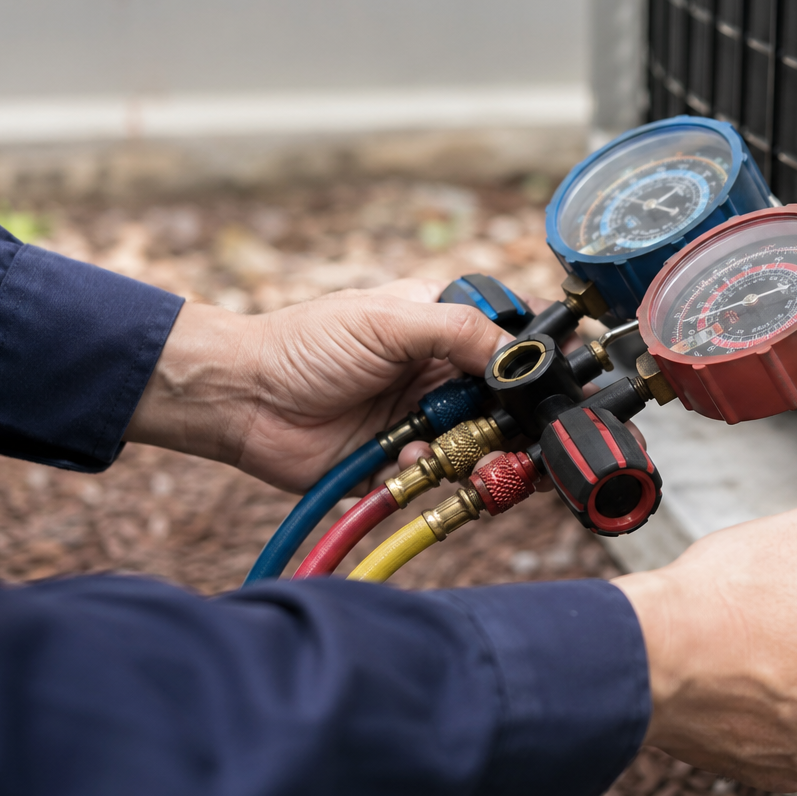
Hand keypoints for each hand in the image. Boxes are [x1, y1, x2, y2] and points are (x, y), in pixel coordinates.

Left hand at [126, 279, 509, 491]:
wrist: (244, 401)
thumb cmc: (305, 345)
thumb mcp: (388, 320)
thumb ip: (459, 331)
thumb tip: (520, 356)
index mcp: (442, 328)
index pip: (510, 339)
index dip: (535, 361)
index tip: (551, 380)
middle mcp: (439, 374)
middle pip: (509, 401)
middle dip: (519, 420)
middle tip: (524, 434)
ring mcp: (425, 419)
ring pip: (484, 443)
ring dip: (483, 450)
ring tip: (472, 453)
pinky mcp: (404, 461)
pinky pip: (441, 475)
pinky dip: (433, 469)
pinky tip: (407, 456)